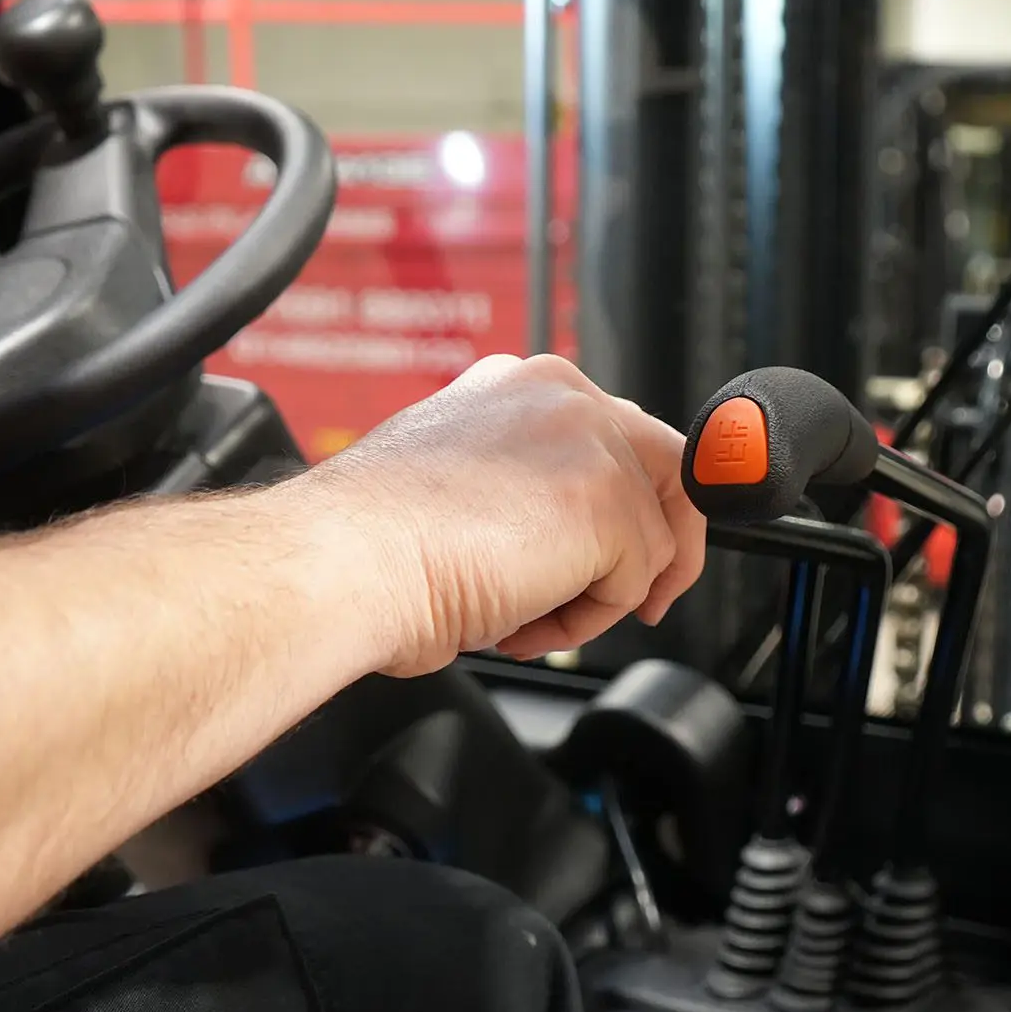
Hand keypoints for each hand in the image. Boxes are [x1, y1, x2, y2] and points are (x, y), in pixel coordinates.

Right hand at [308, 354, 707, 675]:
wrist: (345, 562)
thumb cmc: (370, 544)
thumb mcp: (463, 489)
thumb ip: (525, 490)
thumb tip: (562, 539)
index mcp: (520, 388)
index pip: (617, 439)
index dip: (628, 508)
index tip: (618, 558)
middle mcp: (562, 398)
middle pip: (665, 471)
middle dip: (656, 549)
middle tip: (637, 603)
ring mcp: (589, 442)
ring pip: (652, 539)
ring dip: (598, 598)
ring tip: (525, 619)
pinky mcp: (607, 499)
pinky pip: (636, 582)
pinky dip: (586, 621)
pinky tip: (522, 624)